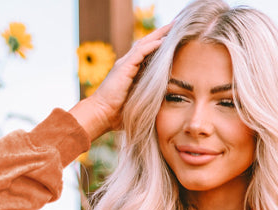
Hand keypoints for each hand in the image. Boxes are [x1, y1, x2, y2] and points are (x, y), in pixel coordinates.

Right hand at [70, 23, 172, 138]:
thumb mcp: (138, 104)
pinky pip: (140, 52)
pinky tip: (162, 41)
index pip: (147, 53)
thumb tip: (163, 103)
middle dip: (161, 34)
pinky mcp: (124, 67)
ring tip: (173, 27)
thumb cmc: (117, 115)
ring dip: (159, 35)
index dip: (159, 45)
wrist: (101, 115)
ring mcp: (125, 64)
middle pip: (146, 44)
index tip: (174, 39)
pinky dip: (151, 46)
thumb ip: (147, 98)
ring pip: (144, 44)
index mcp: (131, 71)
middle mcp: (128, 64)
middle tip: (176, 25)